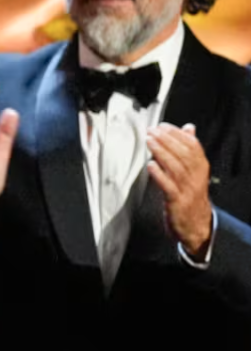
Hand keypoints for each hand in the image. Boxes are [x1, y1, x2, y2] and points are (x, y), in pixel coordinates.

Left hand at [146, 123, 212, 258]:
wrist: (197, 225)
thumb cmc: (191, 195)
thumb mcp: (194, 171)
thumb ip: (189, 149)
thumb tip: (189, 128)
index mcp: (201, 168)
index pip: (193, 146)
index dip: (178, 134)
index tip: (163, 126)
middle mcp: (196, 177)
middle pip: (184, 154)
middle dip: (167, 140)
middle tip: (152, 131)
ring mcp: (187, 190)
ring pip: (176, 168)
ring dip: (161, 153)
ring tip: (149, 142)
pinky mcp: (177, 202)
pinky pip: (168, 186)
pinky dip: (159, 175)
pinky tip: (150, 165)